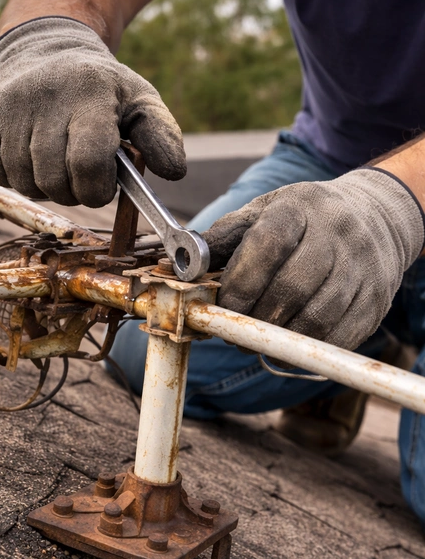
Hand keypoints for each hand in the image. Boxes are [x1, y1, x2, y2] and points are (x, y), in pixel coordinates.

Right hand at [0, 17, 185, 207]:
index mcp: (87, 92)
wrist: (41, 48)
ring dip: (44, 183)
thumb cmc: (99, 88)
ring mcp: (3, 108)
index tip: (102, 182)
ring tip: (53, 154)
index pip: (89, 166)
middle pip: (56, 183)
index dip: (98, 187)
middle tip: (78, 168)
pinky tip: (27, 148)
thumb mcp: (139, 101)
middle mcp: (39, 95)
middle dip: (72, 189)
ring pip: (25, 184)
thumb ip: (161, 136)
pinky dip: (15, 173)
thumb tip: (173, 172)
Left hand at [203, 168, 423, 349]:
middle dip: (256, 320)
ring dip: (281, 340)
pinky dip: (308, 350)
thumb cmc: (304, 221)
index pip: (267, 246)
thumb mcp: (263, 213)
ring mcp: (363, 266)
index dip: (240, 284)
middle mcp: (337, 233)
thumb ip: (222, 239)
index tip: (222, 308)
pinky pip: (340, 337)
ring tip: (260, 341)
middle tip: (236, 333)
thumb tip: (181, 266)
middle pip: (292, 289)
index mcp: (300, 208)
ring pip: (317, 319)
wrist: (377, 216)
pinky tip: (290, 346)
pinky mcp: (377, 298)